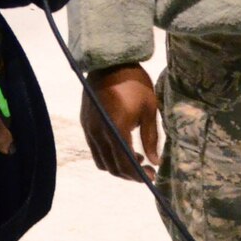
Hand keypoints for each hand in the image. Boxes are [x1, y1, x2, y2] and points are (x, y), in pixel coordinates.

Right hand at [81, 63, 161, 180]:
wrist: (109, 63)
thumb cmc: (135, 84)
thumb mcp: (149, 109)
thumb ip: (151, 137)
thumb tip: (155, 160)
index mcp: (116, 129)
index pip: (125, 163)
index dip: (139, 175)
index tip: (152, 177)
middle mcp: (99, 133)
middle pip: (112, 167)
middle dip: (130, 174)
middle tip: (147, 172)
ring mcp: (89, 129)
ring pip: (102, 161)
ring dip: (118, 166)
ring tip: (137, 160)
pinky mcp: (85, 124)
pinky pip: (95, 150)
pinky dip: (109, 156)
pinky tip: (124, 147)